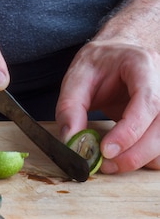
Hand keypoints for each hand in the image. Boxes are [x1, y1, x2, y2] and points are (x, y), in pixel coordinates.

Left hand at [56, 40, 159, 172]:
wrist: (121, 52)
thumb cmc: (102, 62)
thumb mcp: (77, 77)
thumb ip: (70, 108)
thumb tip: (70, 141)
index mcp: (143, 66)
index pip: (148, 101)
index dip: (129, 131)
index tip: (106, 150)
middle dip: (134, 154)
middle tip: (105, 165)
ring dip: (141, 159)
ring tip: (111, 162)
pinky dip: (147, 158)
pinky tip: (125, 156)